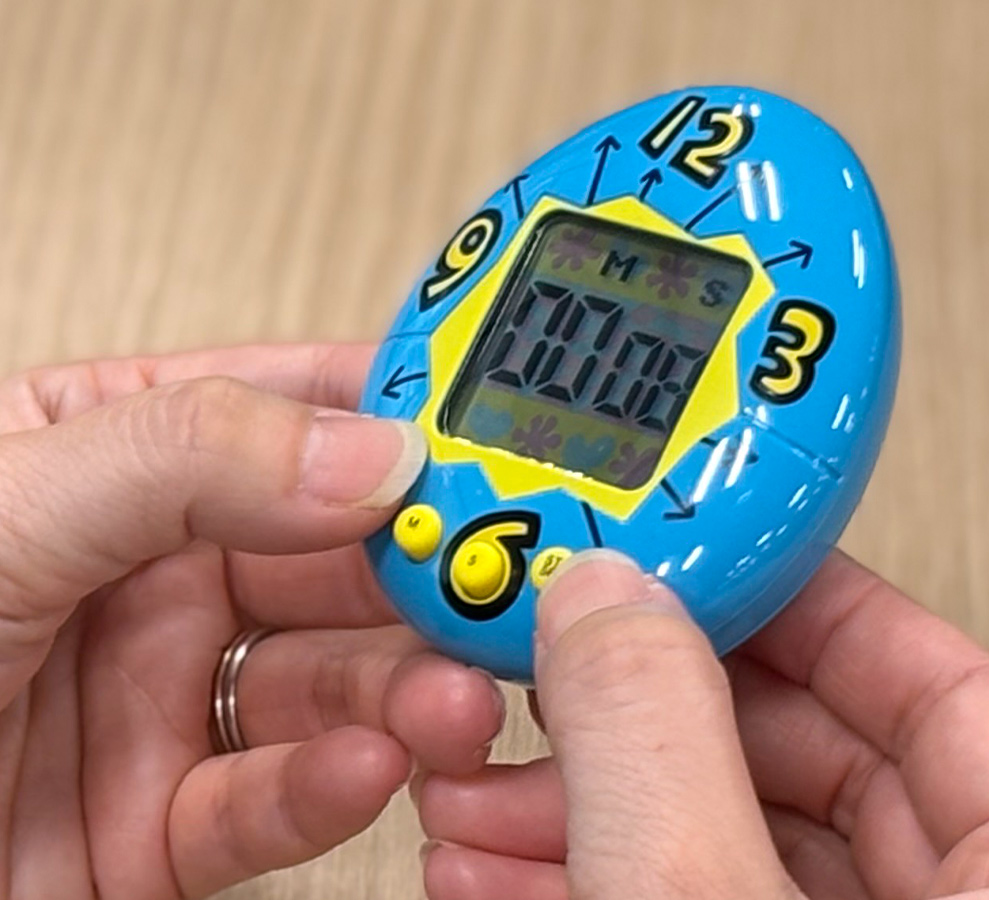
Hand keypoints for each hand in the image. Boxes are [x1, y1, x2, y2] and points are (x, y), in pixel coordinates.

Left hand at [0, 344, 503, 898]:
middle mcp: (151, 574)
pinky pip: (272, 799)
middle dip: (428, 566)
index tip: (493, 425)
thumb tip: (366, 445)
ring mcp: (162, 700)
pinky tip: (370, 763)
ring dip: (407, 686)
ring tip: (453, 693)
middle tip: (509, 579)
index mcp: (107, 455)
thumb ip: (182, 458)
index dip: (396, 406)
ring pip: (331, 682)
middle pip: (338, 552)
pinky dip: (332, 786)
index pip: (287, 405)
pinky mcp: (159, 826)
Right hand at [415, 550, 988, 899]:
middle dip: (642, 711)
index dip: (799, 594)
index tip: (691, 552)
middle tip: (552, 665)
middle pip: (803, 754)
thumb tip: (602, 605)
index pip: (935, 681)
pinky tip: (498, 864)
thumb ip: (661, 756)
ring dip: (586, 801)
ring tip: (486, 776)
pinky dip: (585, 879)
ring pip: (721, 839)